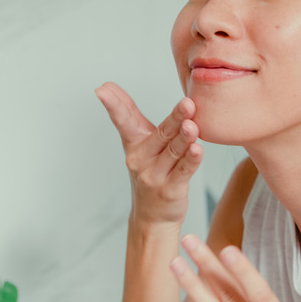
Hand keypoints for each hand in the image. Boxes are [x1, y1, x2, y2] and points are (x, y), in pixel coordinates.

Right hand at [95, 82, 202, 225]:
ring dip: (184, 138)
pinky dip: (191, 161)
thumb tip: (106, 85)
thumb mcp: (137, 141)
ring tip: (192, 126)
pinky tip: (198, 150)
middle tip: (187, 104)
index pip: (123, 120)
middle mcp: (142, 159)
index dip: (114, 105)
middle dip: (175, 118)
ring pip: (174, 152)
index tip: (102, 90)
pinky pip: (183, 172)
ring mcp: (155, 176)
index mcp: (134, 143)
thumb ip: (128, 113)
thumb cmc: (149, 170)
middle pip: (161, 134)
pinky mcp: (170, 190)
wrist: (152, 217)